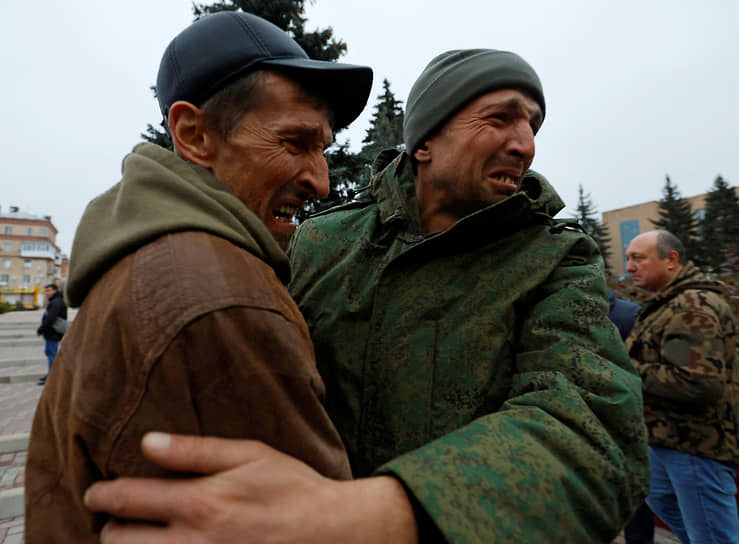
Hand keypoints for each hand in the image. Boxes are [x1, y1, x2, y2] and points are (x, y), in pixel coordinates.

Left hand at [84, 432, 417, 543]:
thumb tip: (148, 442)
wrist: (328, 531)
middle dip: (109, 526)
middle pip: (118, 541)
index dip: (102, 493)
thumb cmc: (291, 488)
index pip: (126, 499)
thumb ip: (196, 450)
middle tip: (116, 517)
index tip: (97, 490)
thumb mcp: (250, 454)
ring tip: (132, 536)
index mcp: (199, 503)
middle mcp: (191, 542)